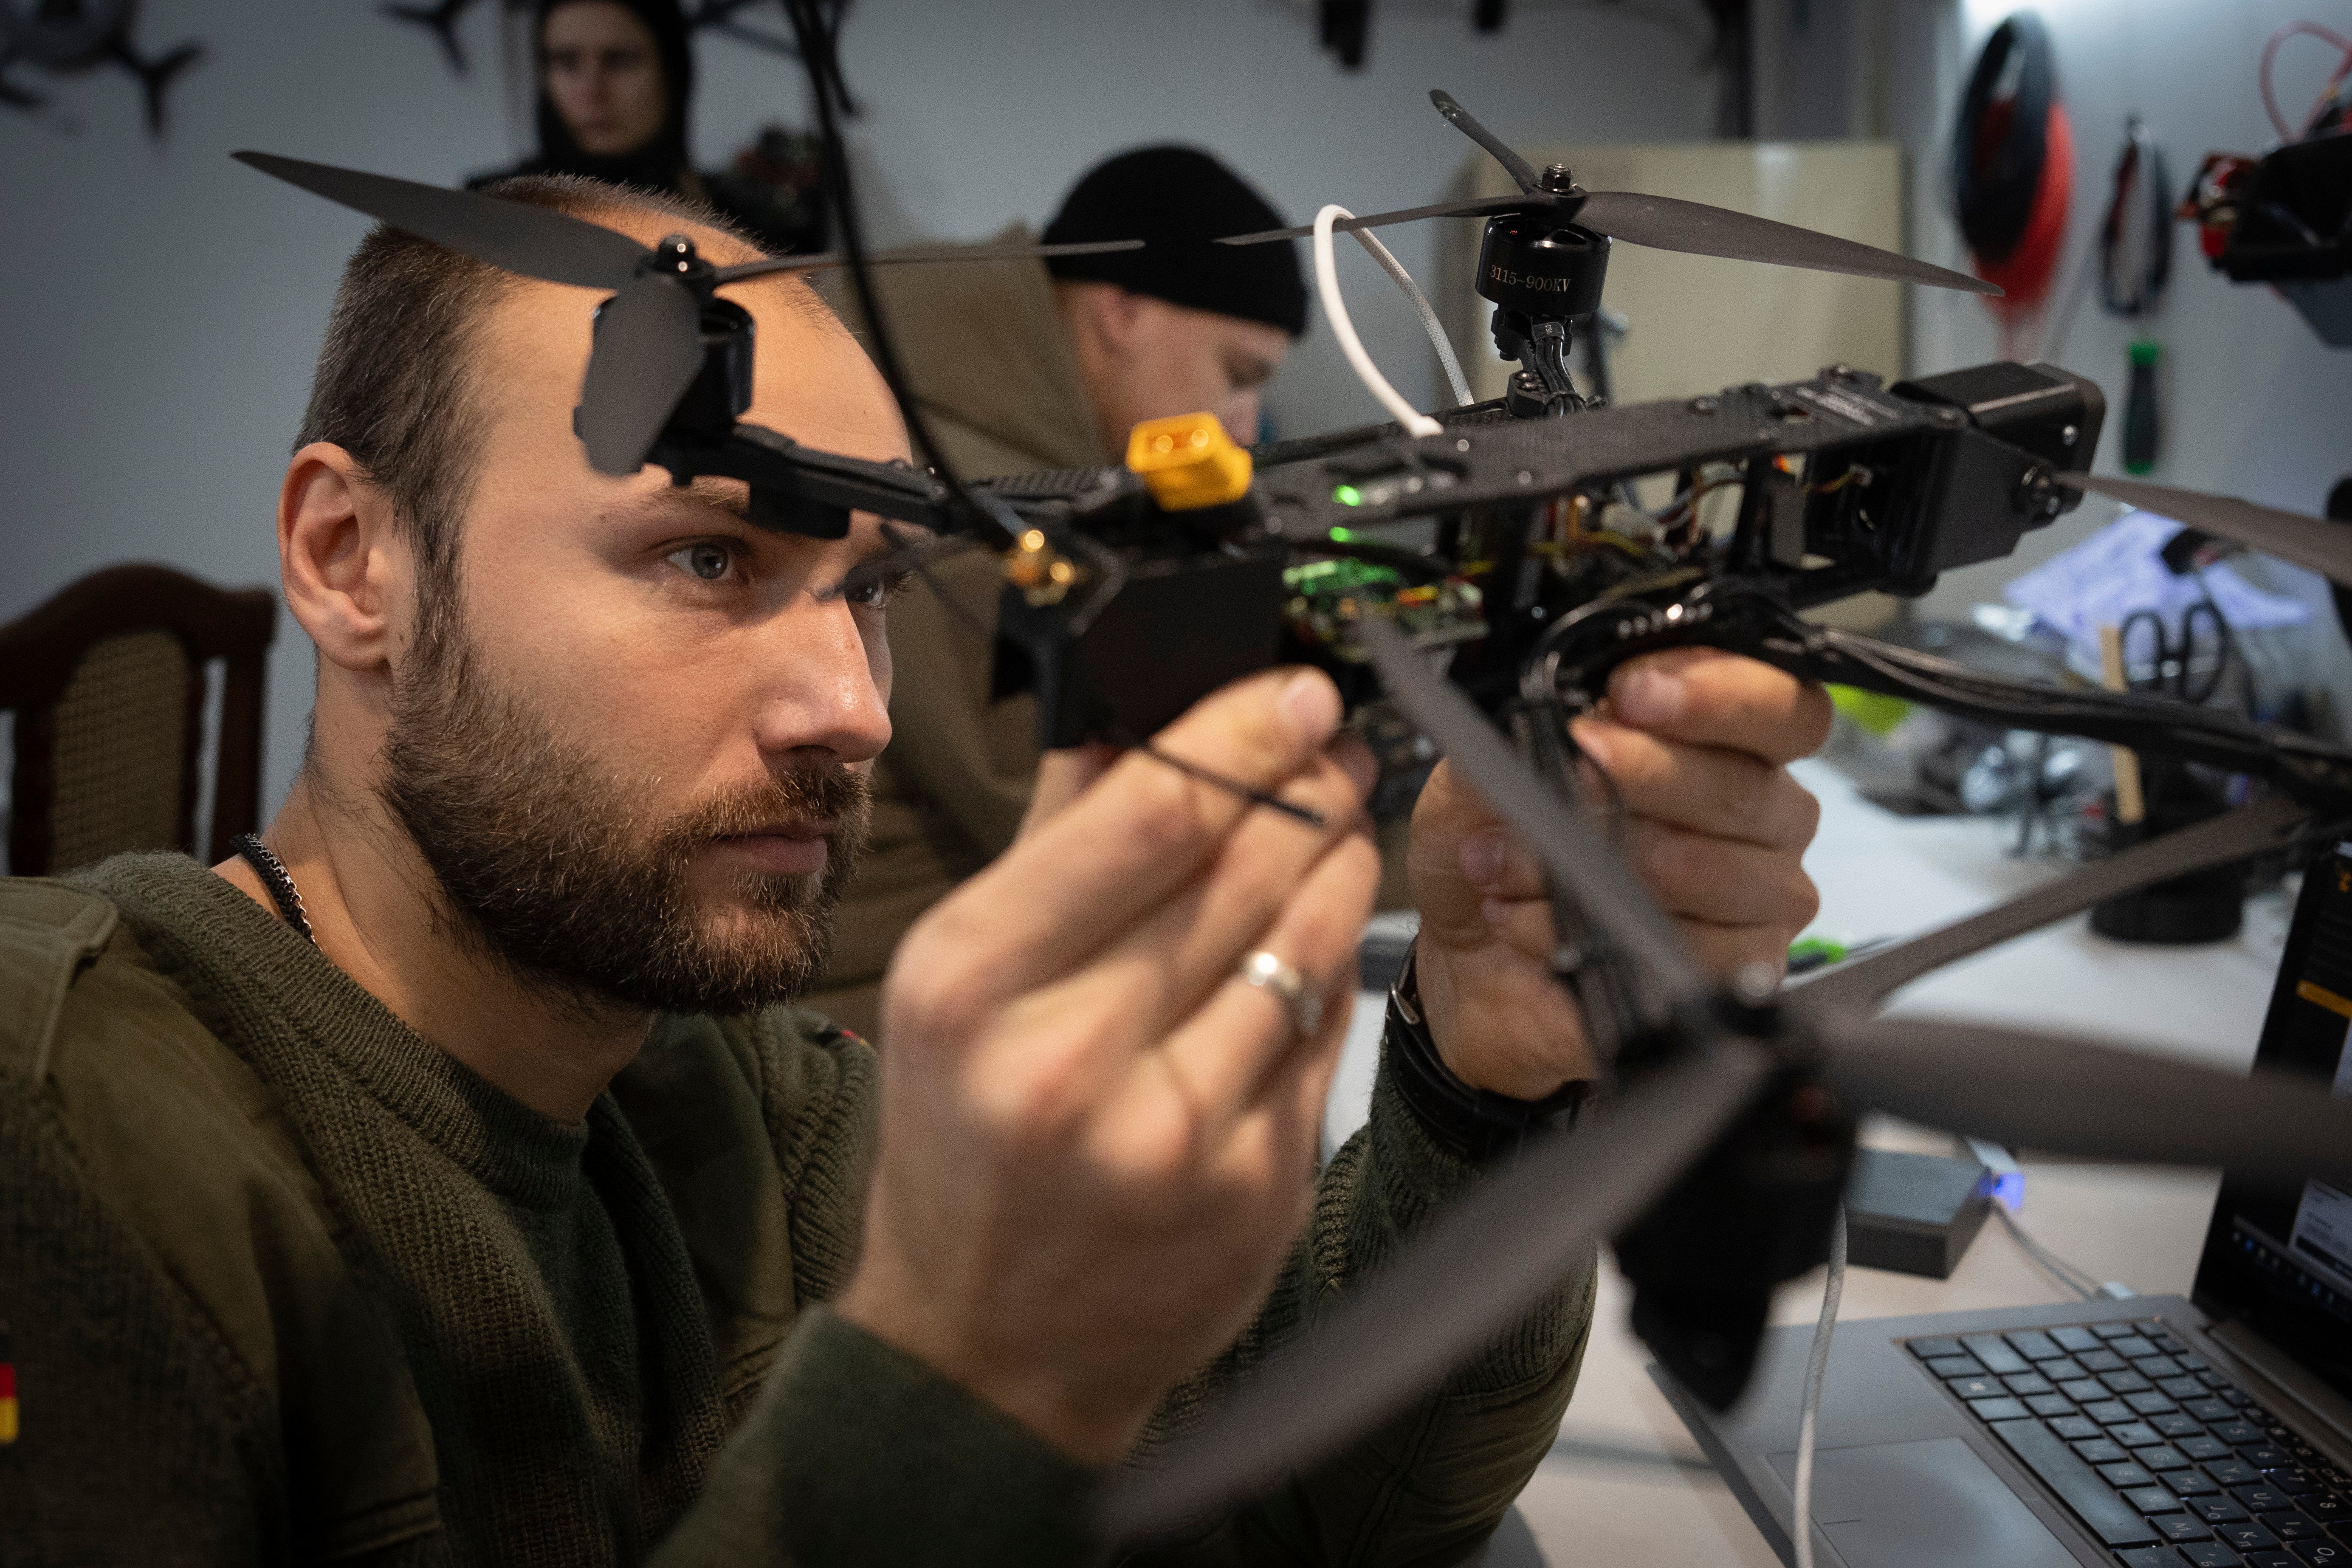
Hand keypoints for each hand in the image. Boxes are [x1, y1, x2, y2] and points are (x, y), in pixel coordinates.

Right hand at [838, 669, 1379, 1465]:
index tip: (1294, 690)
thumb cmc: (962, 1148)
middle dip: (1308, 781)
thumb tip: (1128, 714)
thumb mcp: (953, 985)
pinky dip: (1331, 961)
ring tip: (1340, 817)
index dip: (1243, 733)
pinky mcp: (1254, 1185)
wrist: (986, 1350)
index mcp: (972, 984)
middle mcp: (1068, 1059)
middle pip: (1242, 865)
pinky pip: (1322, 1031)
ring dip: (1339, 856)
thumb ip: (1047, 845)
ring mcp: (1173, 1131)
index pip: (1147, 815)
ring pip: (1304, 940)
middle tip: (1334, 743)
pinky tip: (1321, 928)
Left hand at [1409, 648, 1829, 1098]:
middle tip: (1573, 766)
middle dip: (1644, 772)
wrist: (1470, 953)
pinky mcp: (1735, 970)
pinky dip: (1586, 927)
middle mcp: (1761, 815)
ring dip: (1592, 860)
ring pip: (1710, 870)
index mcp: (1726, 743)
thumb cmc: (1499, 848)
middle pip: (1744, 786)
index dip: (1718, 694)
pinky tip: (1526, 919)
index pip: (1779, 707)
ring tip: (1506, 861)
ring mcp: (1759, 898)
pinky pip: (1684, 947)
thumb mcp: (1480, 774)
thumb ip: (1517, 734)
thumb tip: (1547, 712)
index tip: (1630, 693)